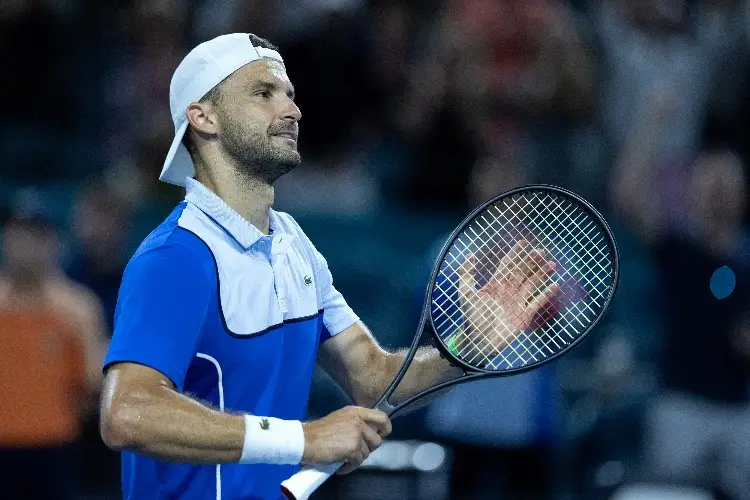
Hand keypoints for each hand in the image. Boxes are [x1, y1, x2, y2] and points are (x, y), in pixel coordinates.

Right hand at [301, 406, 391, 474]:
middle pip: (377, 439)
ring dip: (356, 458)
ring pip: (367, 453)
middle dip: (369, 448)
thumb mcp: (340, 419)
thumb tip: (369, 432)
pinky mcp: (353, 447)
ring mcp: (357, 433)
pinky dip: (350, 467)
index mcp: (356, 411)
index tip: (379, 436)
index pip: (382, 417)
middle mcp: (358, 420)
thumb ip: (355, 422)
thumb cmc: (319, 432)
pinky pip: (358, 462)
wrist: (304, 440)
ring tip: (344, 458)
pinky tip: (340, 465)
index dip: (385, 429)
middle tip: (357, 451)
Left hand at [457, 239, 558, 360]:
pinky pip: (538, 302)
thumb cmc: (471, 318)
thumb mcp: (466, 294)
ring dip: (541, 273)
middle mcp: (508, 291)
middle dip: (531, 261)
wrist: (478, 341)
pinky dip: (546, 294)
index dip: (515, 253)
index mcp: (495, 284)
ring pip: (532, 283)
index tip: (524, 242)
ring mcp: (517, 302)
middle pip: (522, 272)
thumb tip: (470, 255)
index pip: (507, 265)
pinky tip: (555, 284)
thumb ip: (466, 274)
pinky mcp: (525, 315)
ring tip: (552, 263)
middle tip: (541, 251)